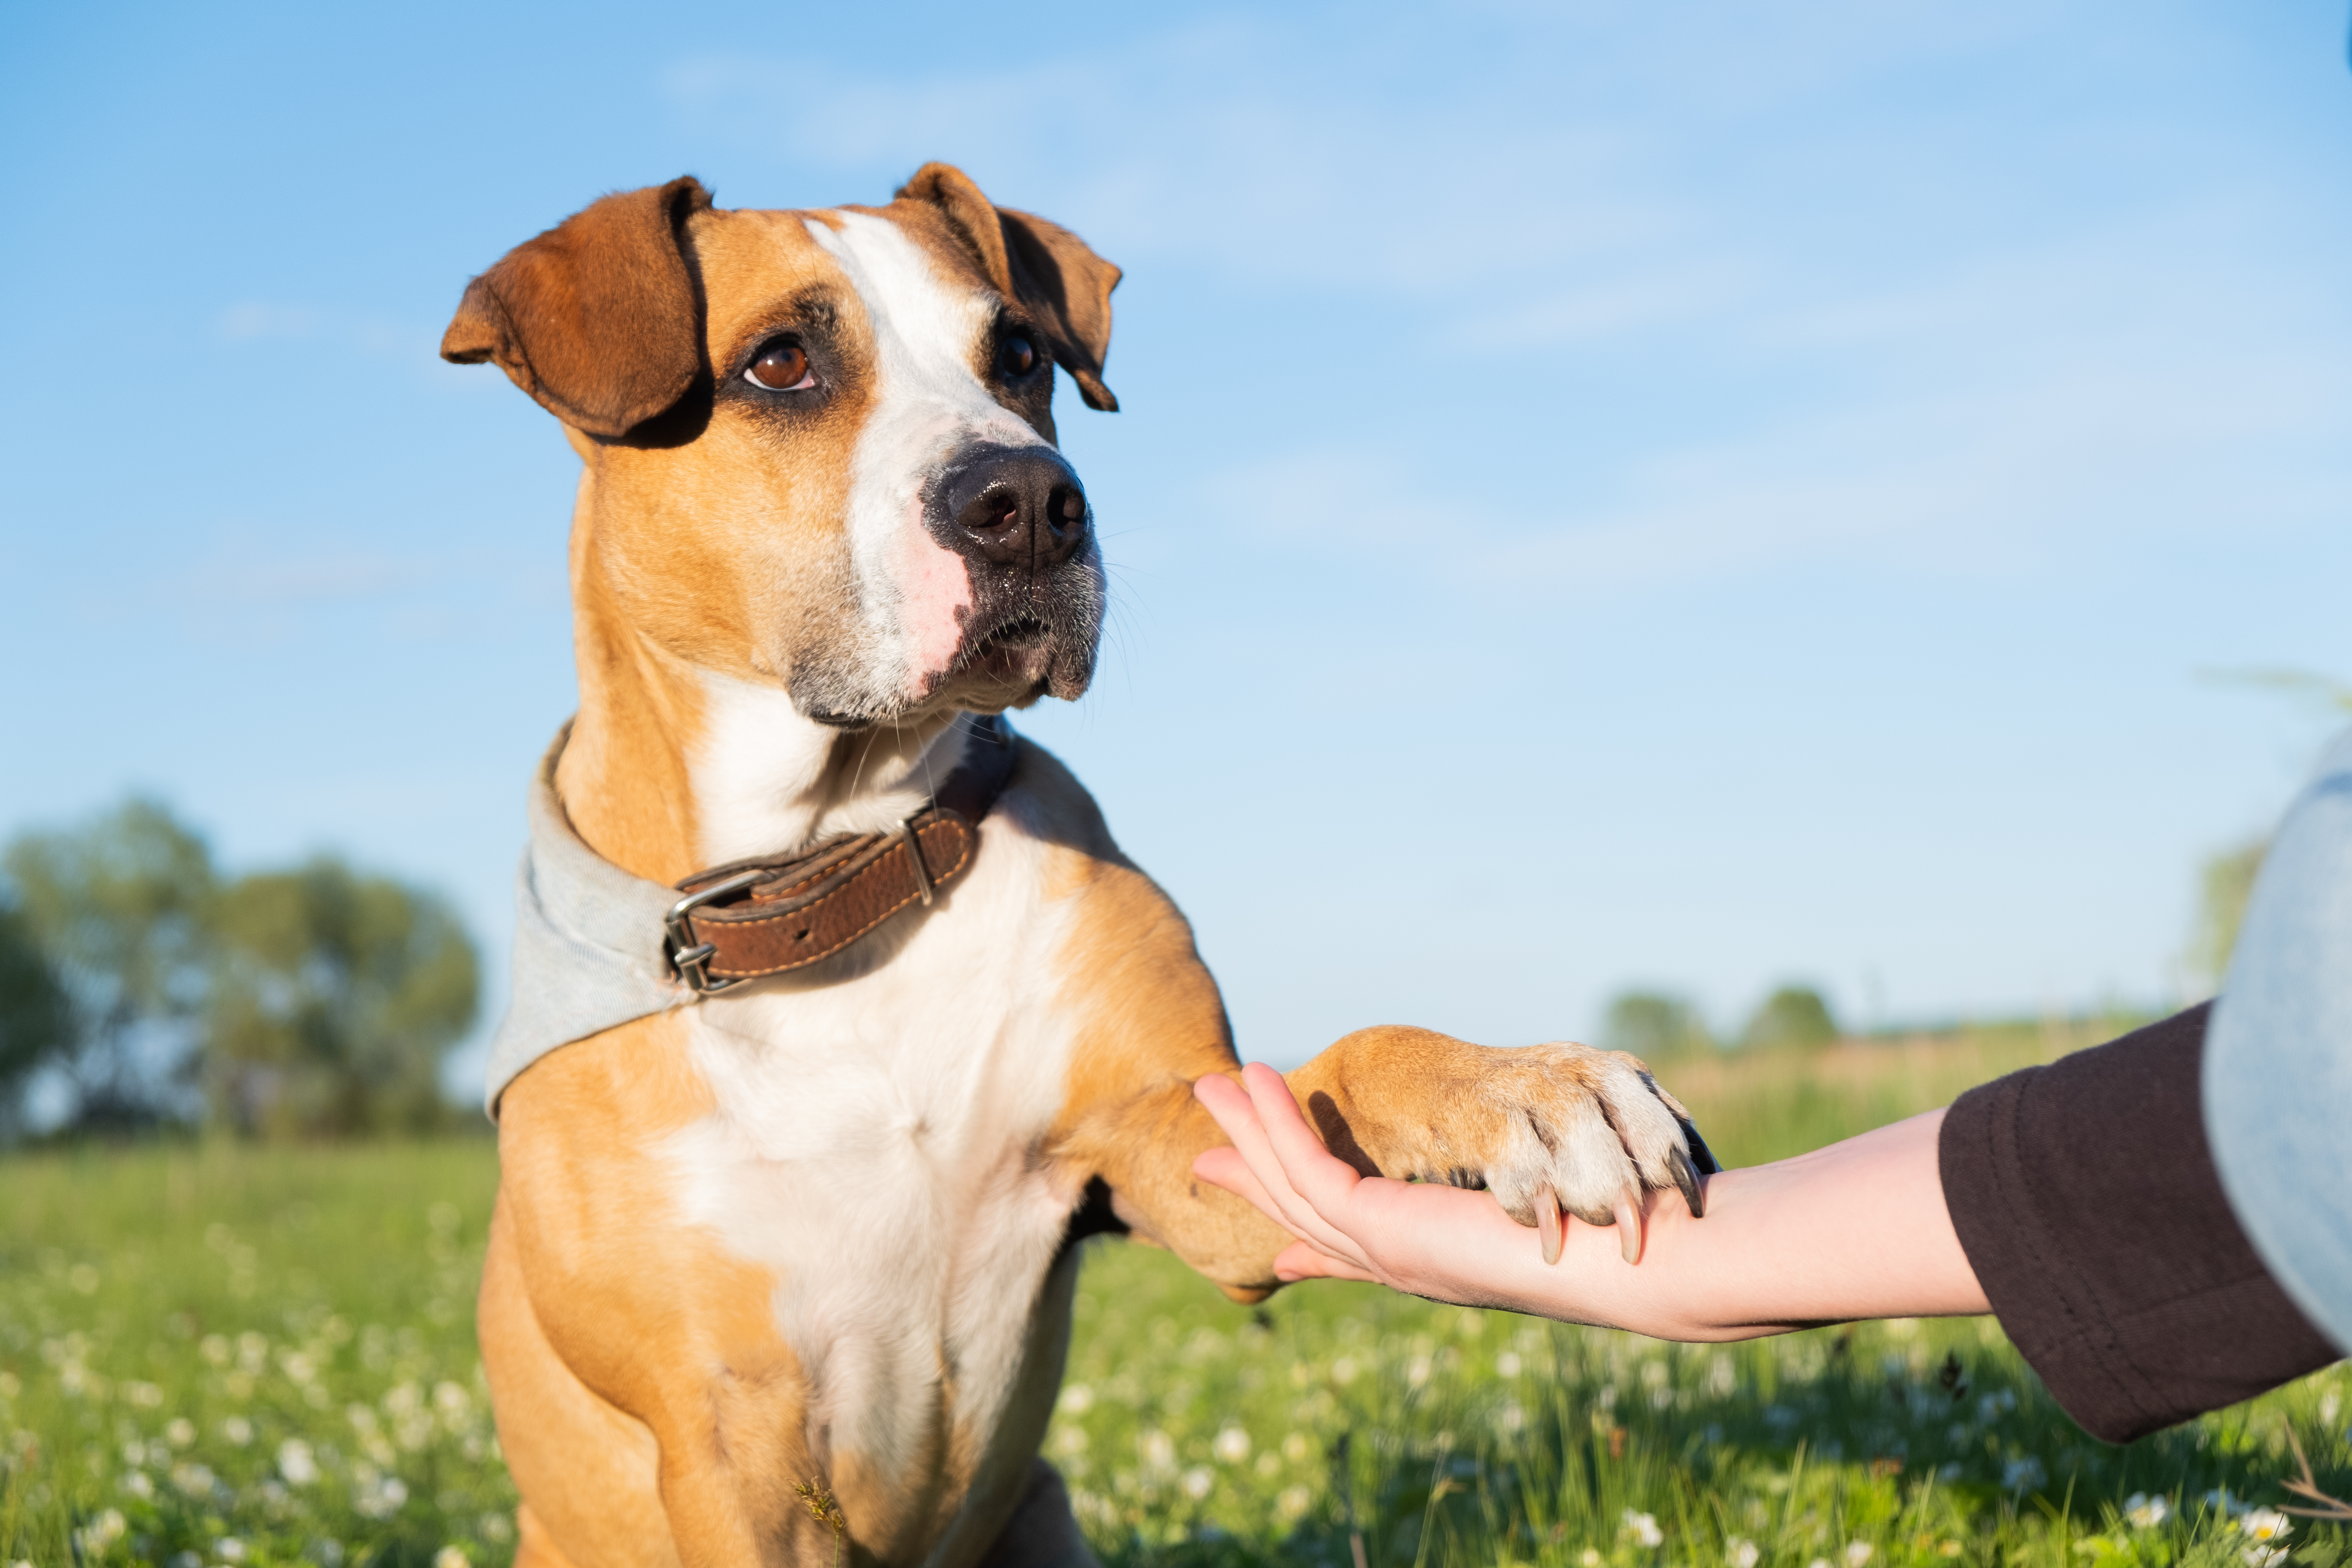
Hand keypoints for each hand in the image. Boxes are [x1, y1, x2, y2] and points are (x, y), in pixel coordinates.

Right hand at [1192, 1064, 1990, 1336]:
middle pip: (1304, 1216)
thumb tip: (1545, 1162)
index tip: (1254, 1200)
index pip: (1344, 1243)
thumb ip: (1531, 1173)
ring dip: (1251, 1137)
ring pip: (1295, 1191)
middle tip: (1200, 1146)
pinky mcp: (1388, 1234)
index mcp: (1439, 1258)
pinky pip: (1311, 1174)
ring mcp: (1391, 1254)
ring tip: (1213, 1089)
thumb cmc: (1625, 1232)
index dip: (1292, 1218)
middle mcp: (1408, 1263)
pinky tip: (1255, 1084)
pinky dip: (1276, 1128)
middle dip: (1253, 1174)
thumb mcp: (1557, 1188)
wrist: (1647, 1263)